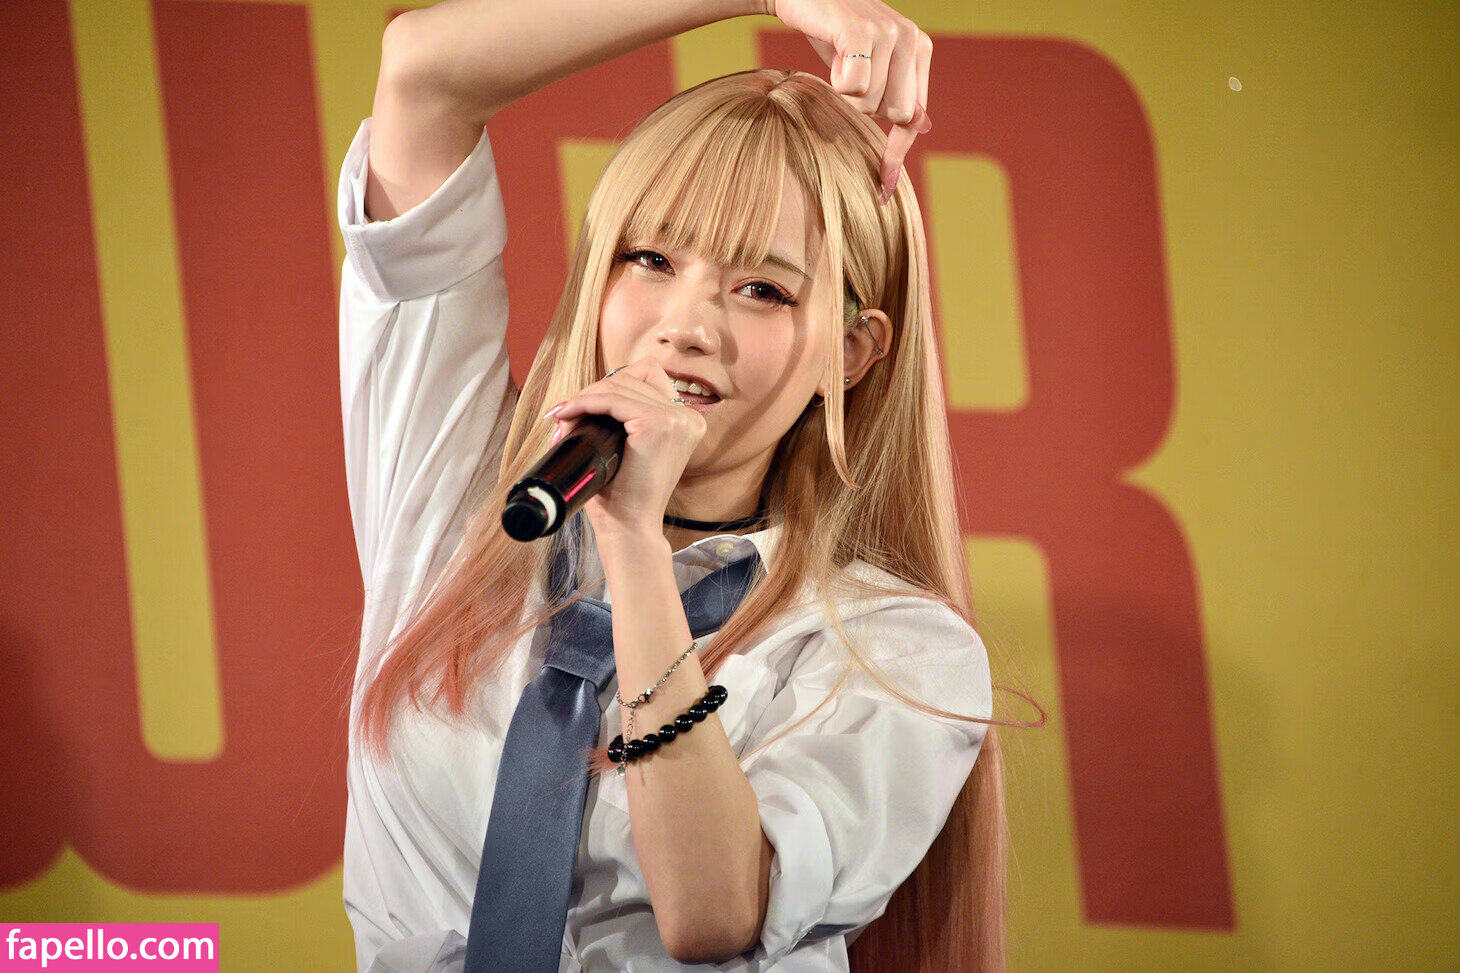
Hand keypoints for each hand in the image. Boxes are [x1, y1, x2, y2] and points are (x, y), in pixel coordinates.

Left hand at [544, 358, 705, 537]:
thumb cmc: (624, 494)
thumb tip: (577, 401)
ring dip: (585, 397)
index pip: (648, 377)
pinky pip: (611, 399)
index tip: (581, 406)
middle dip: (594, 392)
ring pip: (619, 385)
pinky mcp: (657, 424)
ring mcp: (675, 419)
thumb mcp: (629, 448)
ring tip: (563, 417)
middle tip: (565, 414)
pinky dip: (585, 402)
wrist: (630, 527)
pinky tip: (567, 414)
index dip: (611, 386)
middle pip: (632, 376)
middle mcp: (688, 416)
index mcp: (687, 421)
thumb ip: (621, 419)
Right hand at [770, 0, 932, 200]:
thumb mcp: (871, 66)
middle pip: (894, 113)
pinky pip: (851, 86)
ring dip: (845, 92)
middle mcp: (912, 38)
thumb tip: (922, 128)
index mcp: (920, 49)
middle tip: (849, 82)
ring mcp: (889, 32)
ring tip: (840, 64)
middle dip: (864, 109)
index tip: (885, 187)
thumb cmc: (836, 37)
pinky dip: (834, 80)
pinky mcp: (862, 30)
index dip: (897, 151)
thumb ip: (896, 93)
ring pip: (869, 101)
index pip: (914, 116)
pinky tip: (833, 57)